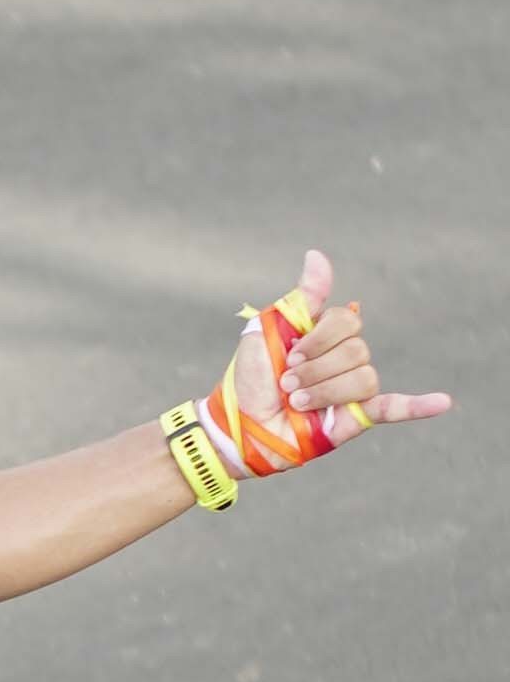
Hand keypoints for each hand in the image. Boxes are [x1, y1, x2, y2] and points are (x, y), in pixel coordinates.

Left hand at [223, 244, 450, 461]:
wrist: (238, 426)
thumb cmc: (249, 378)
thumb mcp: (268, 331)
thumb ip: (300, 298)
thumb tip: (317, 255)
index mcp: (326, 335)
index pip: (346, 321)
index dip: (320, 338)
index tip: (289, 355)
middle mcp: (343, 358)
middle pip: (356, 350)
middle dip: (317, 368)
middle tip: (287, 383)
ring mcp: (351, 389)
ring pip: (365, 378)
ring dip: (327, 390)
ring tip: (298, 403)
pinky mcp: (355, 418)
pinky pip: (394, 407)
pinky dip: (418, 406)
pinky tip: (441, 403)